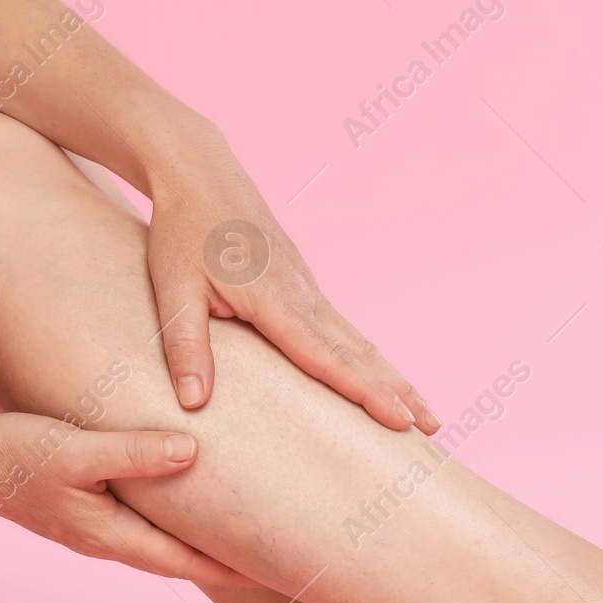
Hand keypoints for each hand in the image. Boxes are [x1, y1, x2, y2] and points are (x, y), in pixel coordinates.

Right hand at [0, 413, 253, 586]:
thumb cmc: (15, 454)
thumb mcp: (76, 449)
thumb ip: (132, 453)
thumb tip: (190, 453)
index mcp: (111, 534)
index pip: (186, 561)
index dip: (233, 569)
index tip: (277, 574)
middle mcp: (108, 539)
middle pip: (181, 560)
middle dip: (227, 564)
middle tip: (277, 561)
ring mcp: (97, 526)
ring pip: (164, 542)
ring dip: (202, 544)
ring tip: (246, 536)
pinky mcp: (89, 507)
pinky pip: (146, 522)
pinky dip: (176, 522)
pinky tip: (191, 504)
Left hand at [143, 123, 440, 434]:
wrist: (200, 173)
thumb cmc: (182, 232)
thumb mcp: (172, 289)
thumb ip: (184, 346)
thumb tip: (194, 403)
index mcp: (274, 299)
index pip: (326, 356)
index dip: (363, 391)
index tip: (397, 419)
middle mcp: (302, 294)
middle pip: (359, 353)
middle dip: (398, 392)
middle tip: (431, 429)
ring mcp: (308, 288)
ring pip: (360, 341)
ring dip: (394, 378)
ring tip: (424, 414)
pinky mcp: (304, 285)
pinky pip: (345, 329)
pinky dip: (371, 359)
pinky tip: (383, 378)